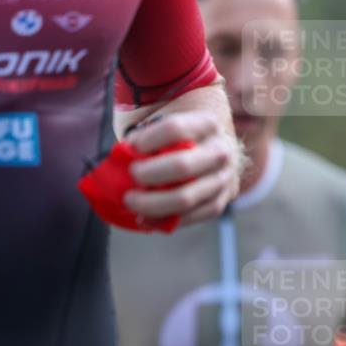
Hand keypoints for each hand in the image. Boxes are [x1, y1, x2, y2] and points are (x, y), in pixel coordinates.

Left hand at [123, 109, 242, 225]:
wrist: (220, 156)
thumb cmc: (186, 140)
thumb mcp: (175, 124)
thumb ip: (150, 134)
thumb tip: (124, 153)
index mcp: (207, 125)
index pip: (174, 129)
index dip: (149, 139)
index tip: (132, 146)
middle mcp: (220, 152)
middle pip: (181, 166)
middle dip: (150, 174)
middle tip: (131, 176)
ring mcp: (222, 180)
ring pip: (185, 198)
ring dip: (153, 203)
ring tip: (131, 202)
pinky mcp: (218, 204)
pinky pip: (190, 217)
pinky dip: (164, 220)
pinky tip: (145, 218)